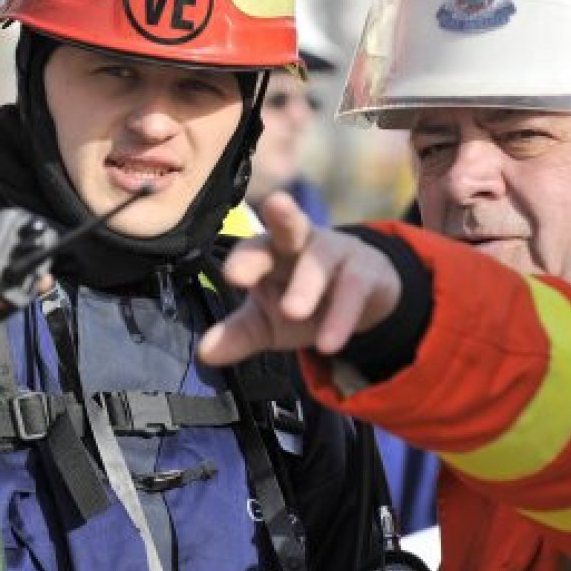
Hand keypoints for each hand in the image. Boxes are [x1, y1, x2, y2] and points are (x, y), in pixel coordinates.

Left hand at [198, 191, 401, 366]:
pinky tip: (329, 343)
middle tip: (271, 216)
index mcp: (270, 251)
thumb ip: (238, 335)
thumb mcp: (268, 323)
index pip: (253, 249)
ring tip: (293, 312)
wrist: (364, 297)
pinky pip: (354, 290)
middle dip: (282, 217)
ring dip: (307, 285)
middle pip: (290, 226)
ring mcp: (337, 253)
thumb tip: (203, 353)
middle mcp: (302, 243)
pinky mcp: (367, 272)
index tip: (231, 275)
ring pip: (322, 262)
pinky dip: (341, 317)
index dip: (243, 259)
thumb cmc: (302, 300)